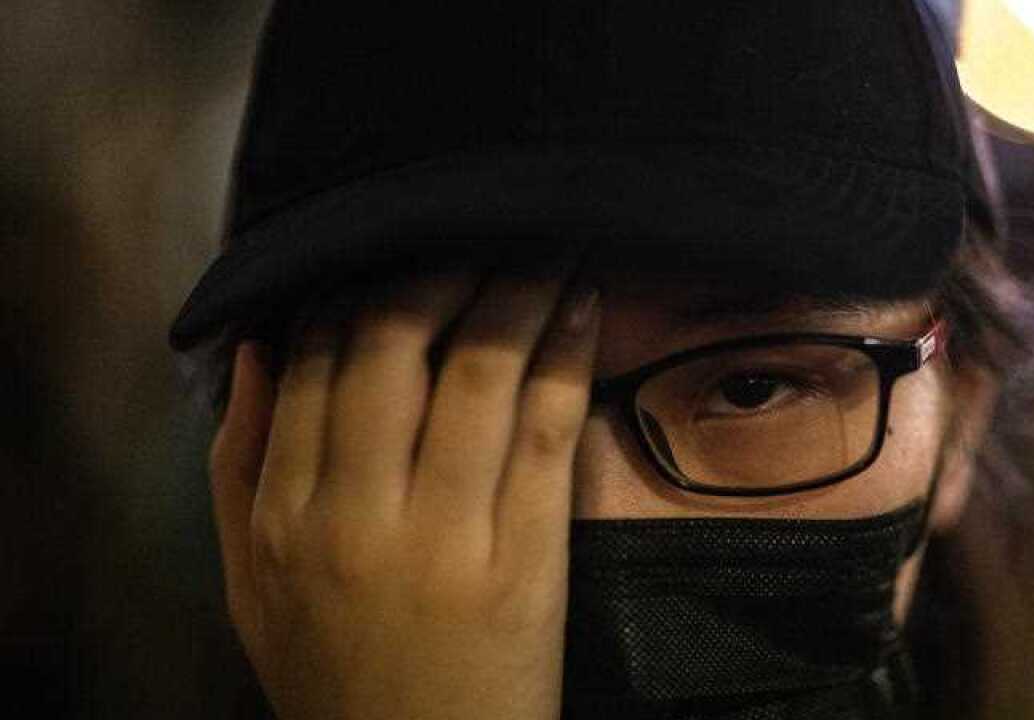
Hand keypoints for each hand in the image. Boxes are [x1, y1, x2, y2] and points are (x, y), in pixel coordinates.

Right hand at [208, 262, 599, 719]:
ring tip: (547, 240)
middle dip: (444, 264)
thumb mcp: (253, 580)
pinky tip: (581, 304)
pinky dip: (566, 352)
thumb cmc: (337, 672)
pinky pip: (546, 429)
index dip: (367, 281)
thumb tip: (262, 346)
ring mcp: (444, 538)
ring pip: (479, 370)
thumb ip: (242, 463)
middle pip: (396, 342)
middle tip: (483, 224)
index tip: (408, 245)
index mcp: (286, 513)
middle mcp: (358, 515)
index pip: (321, 357)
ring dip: (518, 286)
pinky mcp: (522, 562)